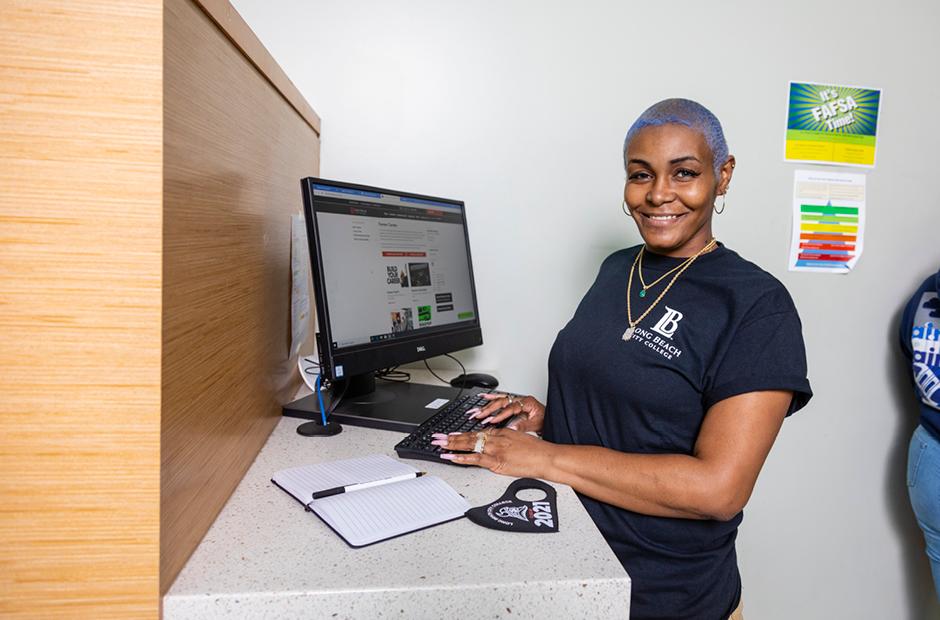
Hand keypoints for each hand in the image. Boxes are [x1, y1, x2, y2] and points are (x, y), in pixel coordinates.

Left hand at [429, 428, 553, 478]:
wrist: (546, 457)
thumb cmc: (536, 450)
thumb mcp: (518, 438)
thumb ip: (504, 438)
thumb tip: (494, 440)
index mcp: (501, 433)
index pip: (476, 433)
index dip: (461, 434)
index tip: (450, 434)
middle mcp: (496, 439)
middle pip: (469, 436)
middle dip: (450, 437)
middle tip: (436, 437)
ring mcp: (495, 450)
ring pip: (469, 445)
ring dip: (451, 445)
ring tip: (439, 445)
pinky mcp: (497, 462)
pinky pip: (475, 460)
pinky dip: (462, 458)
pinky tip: (452, 457)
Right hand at [468, 393, 544, 433]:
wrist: (550, 419)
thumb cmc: (544, 421)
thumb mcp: (536, 424)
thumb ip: (524, 425)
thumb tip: (512, 429)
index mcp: (527, 403)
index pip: (511, 408)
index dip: (500, 414)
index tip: (491, 420)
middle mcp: (521, 399)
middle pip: (502, 402)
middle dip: (488, 409)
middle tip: (478, 415)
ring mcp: (517, 399)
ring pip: (499, 400)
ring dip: (487, 405)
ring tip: (476, 409)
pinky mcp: (514, 402)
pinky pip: (501, 397)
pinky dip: (491, 397)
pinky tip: (483, 397)